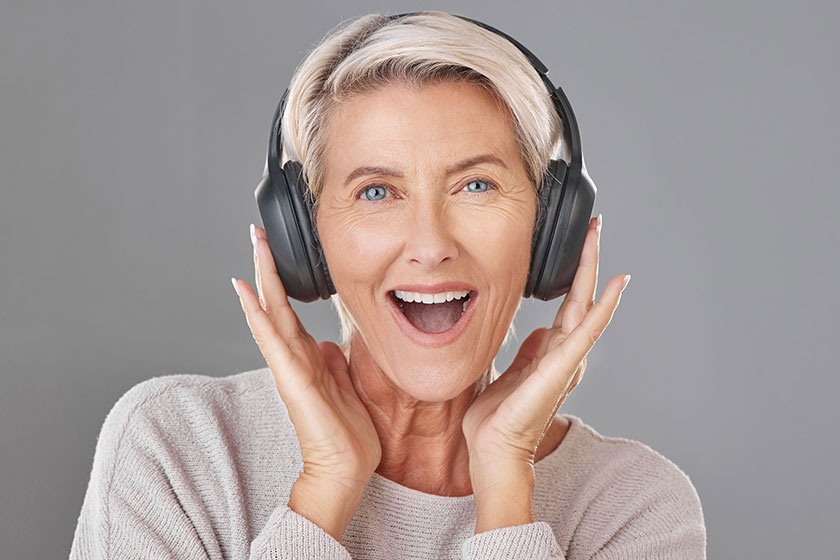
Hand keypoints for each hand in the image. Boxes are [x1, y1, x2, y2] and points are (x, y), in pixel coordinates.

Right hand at [231, 224, 380, 538]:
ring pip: (271, 314)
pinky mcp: (293, 378)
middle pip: (275, 304)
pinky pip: (272, 340)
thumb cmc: (346, 433)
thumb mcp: (345, 386)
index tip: (275, 252)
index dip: (281, 282)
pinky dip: (257, 315)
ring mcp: (290, 367)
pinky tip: (246, 292)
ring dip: (261, 279)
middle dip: (266, 268)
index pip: (290, 311)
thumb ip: (333, 363)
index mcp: (308, 359)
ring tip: (253, 247)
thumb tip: (327, 344)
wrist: (345, 469)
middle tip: (257, 233)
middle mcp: (295, 358)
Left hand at [462, 215, 628, 512]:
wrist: (493, 450)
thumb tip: (539, 330)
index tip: (580, 243)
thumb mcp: (510, 373)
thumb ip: (527, 352)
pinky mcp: (559, 369)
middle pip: (582, 297)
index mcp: (550, 352)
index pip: (569, 304)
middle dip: (588, 259)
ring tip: (598, 236)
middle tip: (595, 223)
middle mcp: (564, 353)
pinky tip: (615, 287)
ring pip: (586, 306)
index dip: (576, 273)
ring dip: (594, 269)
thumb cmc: (498, 419)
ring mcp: (565, 360)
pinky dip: (602, 309)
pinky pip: (584, 333)